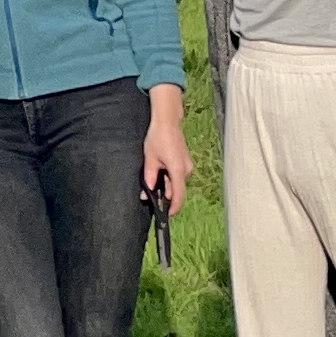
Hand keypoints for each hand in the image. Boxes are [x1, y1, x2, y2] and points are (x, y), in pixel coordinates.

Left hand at [143, 85, 192, 216]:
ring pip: (176, 182)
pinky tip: (158, 170)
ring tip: (151, 175)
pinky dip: (168, 177)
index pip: (178, 196)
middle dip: (164, 194)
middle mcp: (186, 169)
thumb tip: (148, 192)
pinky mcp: (185, 161)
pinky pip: (176, 174)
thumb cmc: (158, 137)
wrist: (167, 121)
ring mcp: (187, 165)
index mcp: (178, 170)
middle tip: (148, 194)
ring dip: (165, 184)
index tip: (166, 215)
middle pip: (176, 189)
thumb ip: (150, 177)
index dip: (173, 208)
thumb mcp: (150, 158)